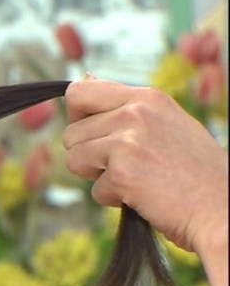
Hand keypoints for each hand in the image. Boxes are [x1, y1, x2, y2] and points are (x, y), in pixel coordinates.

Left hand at [63, 78, 228, 257]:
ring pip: (74, 159)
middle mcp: (135, 112)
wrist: (221, 205)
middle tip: (124, 165)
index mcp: (146, 97)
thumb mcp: (164, 123)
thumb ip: (123, 107)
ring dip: (97, 177)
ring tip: (134, 178)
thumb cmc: (193, 171)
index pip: (79, 92)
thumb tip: (83, 80)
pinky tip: (143, 195)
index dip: (78, 119)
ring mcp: (128, 140)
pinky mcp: (122, 171)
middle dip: (87, 155)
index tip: (96, 135)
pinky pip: (94, 190)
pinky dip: (113, 199)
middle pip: (70, 133)